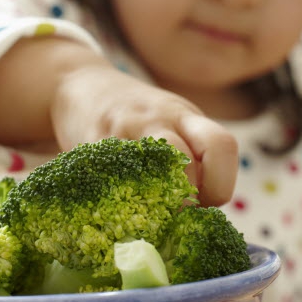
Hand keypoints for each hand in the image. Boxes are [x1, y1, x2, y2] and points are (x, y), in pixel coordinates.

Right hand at [52, 64, 237, 205]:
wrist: (80, 85)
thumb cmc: (137, 115)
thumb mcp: (172, 121)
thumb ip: (193, 157)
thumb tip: (202, 215)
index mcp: (186, 116)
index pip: (221, 146)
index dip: (220, 183)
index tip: (205, 202)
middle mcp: (157, 120)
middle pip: (187, 166)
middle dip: (187, 202)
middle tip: (176, 216)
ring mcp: (123, 132)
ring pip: (150, 178)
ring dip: (155, 207)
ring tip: (149, 216)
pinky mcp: (92, 147)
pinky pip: (112, 183)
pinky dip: (120, 203)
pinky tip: (119, 205)